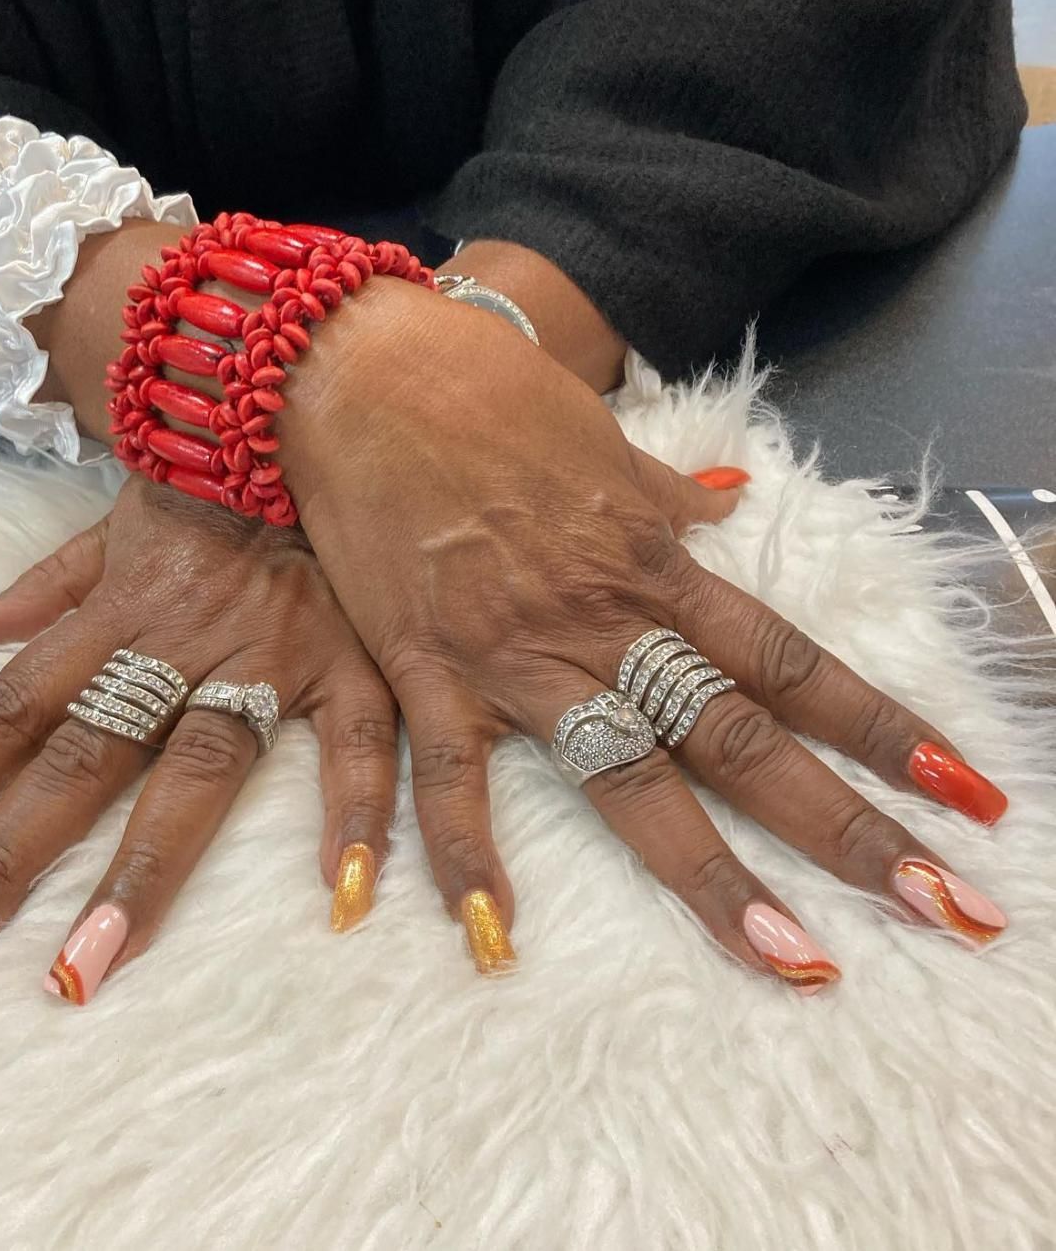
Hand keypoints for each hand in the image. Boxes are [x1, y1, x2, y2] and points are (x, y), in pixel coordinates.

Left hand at [0, 477, 396, 1002]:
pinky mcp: (347, 661)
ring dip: (140, 870)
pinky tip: (342, 889)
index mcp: (113, 614)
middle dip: (4, 859)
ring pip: (195, 770)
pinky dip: (354, 806)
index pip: (6, 712)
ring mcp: (263, 656)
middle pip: (78, 760)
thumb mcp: (108, 528)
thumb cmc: (204, 486)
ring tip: (85, 966)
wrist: (306, 412)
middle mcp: (175, 644)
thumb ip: (32, 594)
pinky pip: (354, 738)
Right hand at [280, 278, 1008, 985]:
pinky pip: (448, 772)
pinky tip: (489, 933)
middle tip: (942, 903)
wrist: (365, 368)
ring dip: (711, 873)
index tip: (961, 790)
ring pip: (628, 775)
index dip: (880, 727)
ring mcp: (516, 649)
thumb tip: (725, 504)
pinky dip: (463, 851)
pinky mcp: (426, 663)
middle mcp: (602, 618)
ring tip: (787, 957)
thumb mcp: (596, 439)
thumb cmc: (485, 389)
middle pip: (742, 738)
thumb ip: (660, 492)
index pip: (789, 661)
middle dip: (845, 825)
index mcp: (652, 563)